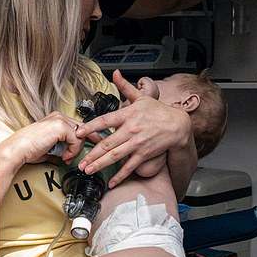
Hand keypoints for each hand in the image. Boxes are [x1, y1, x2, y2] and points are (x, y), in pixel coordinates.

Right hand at [0, 111, 84, 199]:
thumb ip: (59, 149)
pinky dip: (73, 151)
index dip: (83, 139)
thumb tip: (65, 156)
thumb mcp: (48, 148)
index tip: (85, 149)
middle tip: (79, 156)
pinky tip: (64, 157)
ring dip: (76, 150)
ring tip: (66, 158)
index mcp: (55, 119)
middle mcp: (58, 117)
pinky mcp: (60, 127)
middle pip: (83, 129)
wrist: (18, 150)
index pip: (78, 126)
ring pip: (82, 135)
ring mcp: (60, 120)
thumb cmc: (28, 150)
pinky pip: (77, 140)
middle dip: (85, 143)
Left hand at [75, 70, 193, 187]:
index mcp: (128, 114)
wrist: (178, 126)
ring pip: (115, 156)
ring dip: (100, 164)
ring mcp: (137, 143)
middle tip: (79, 162)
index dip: (91, 126)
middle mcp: (131, 129)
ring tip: (88, 170)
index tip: (79, 132)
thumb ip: (125, 87)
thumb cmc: (159, 111)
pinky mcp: (144, 154)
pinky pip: (130, 166)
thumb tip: (115, 73)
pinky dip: (120, 175)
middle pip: (107, 143)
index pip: (105, 120)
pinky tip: (111, 182)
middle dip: (91, 154)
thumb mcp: (142, 97)